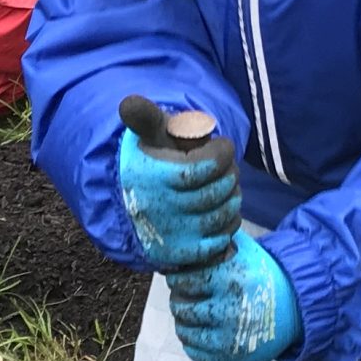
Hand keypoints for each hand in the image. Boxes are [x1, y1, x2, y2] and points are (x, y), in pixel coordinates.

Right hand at [118, 122, 242, 272]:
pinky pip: (218, 243)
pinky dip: (227, 228)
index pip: (202, 168)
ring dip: (232, 200)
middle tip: (227, 168)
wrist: (128, 203)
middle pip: (216, 193)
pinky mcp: (180, 256)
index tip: (224, 146)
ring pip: (221, 217)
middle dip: (230, 176)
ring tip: (226, 188)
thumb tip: (127, 104)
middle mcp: (161, 209)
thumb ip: (144, 117)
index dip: (222, 155)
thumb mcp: (146, 136)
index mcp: (154, 177)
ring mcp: (173, 235)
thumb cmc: (149, 160)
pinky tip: (222, 213)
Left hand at [169, 241, 301, 360]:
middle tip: (186, 298)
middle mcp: (230, 311)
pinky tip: (204, 331)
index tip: (182, 279)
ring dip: (185, 323)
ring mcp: (232, 341)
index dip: (179, 279)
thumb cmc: (263, 276)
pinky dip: (195, 343)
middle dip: (180, 301)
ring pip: (185, 333)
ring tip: (195, 314)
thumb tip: (186, 232)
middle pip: (181, 308)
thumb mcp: (246, 251)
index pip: (183, 281)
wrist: (295, 308)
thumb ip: (217, 240)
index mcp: (231, 280)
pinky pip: (196, 354)